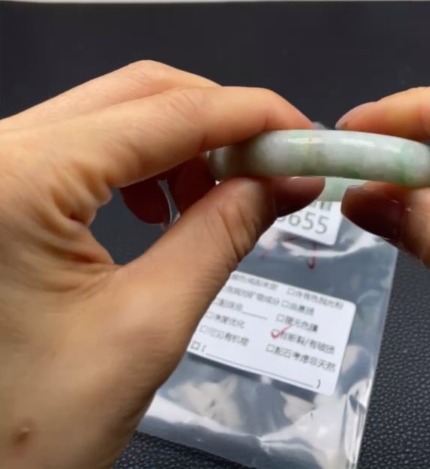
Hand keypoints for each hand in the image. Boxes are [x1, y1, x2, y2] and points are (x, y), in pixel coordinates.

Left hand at [0, 61, 320, 468]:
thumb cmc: (22, 429)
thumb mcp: (144, 329)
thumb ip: (221, 236)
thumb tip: (286, 180)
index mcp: (22, 178)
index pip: (166, 111)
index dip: (251, 115)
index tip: (306, 136)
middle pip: (137, 94)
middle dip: (219, 123)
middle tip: (278, 165)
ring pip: (111, 113)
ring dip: (181, 142)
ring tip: (223, 196)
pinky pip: (81, 144)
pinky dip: (139, 162)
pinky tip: (164, 206)